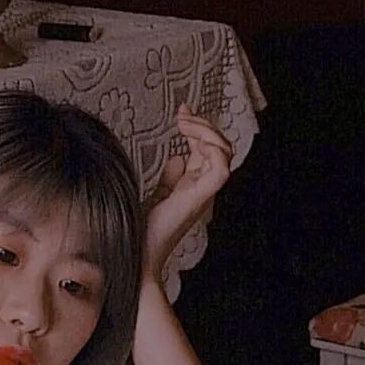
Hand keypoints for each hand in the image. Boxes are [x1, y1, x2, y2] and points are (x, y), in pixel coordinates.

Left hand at [142, 104, 233, 280]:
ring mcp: (204, 192)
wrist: (140, 252)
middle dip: (204, 124)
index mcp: (196, 184)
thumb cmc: (145, 229)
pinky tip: (191, 144)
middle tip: (182, 116)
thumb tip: (176, 157)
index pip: (207, 149)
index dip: (198, 127)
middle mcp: (204, 186)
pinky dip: (212, 151)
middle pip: (220, 146)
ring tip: (185, 125)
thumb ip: (170, 178)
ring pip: (225, 153)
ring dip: (207, 132)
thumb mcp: (158, 194)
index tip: (181, 111)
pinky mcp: (200, 197)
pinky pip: (221, 170)